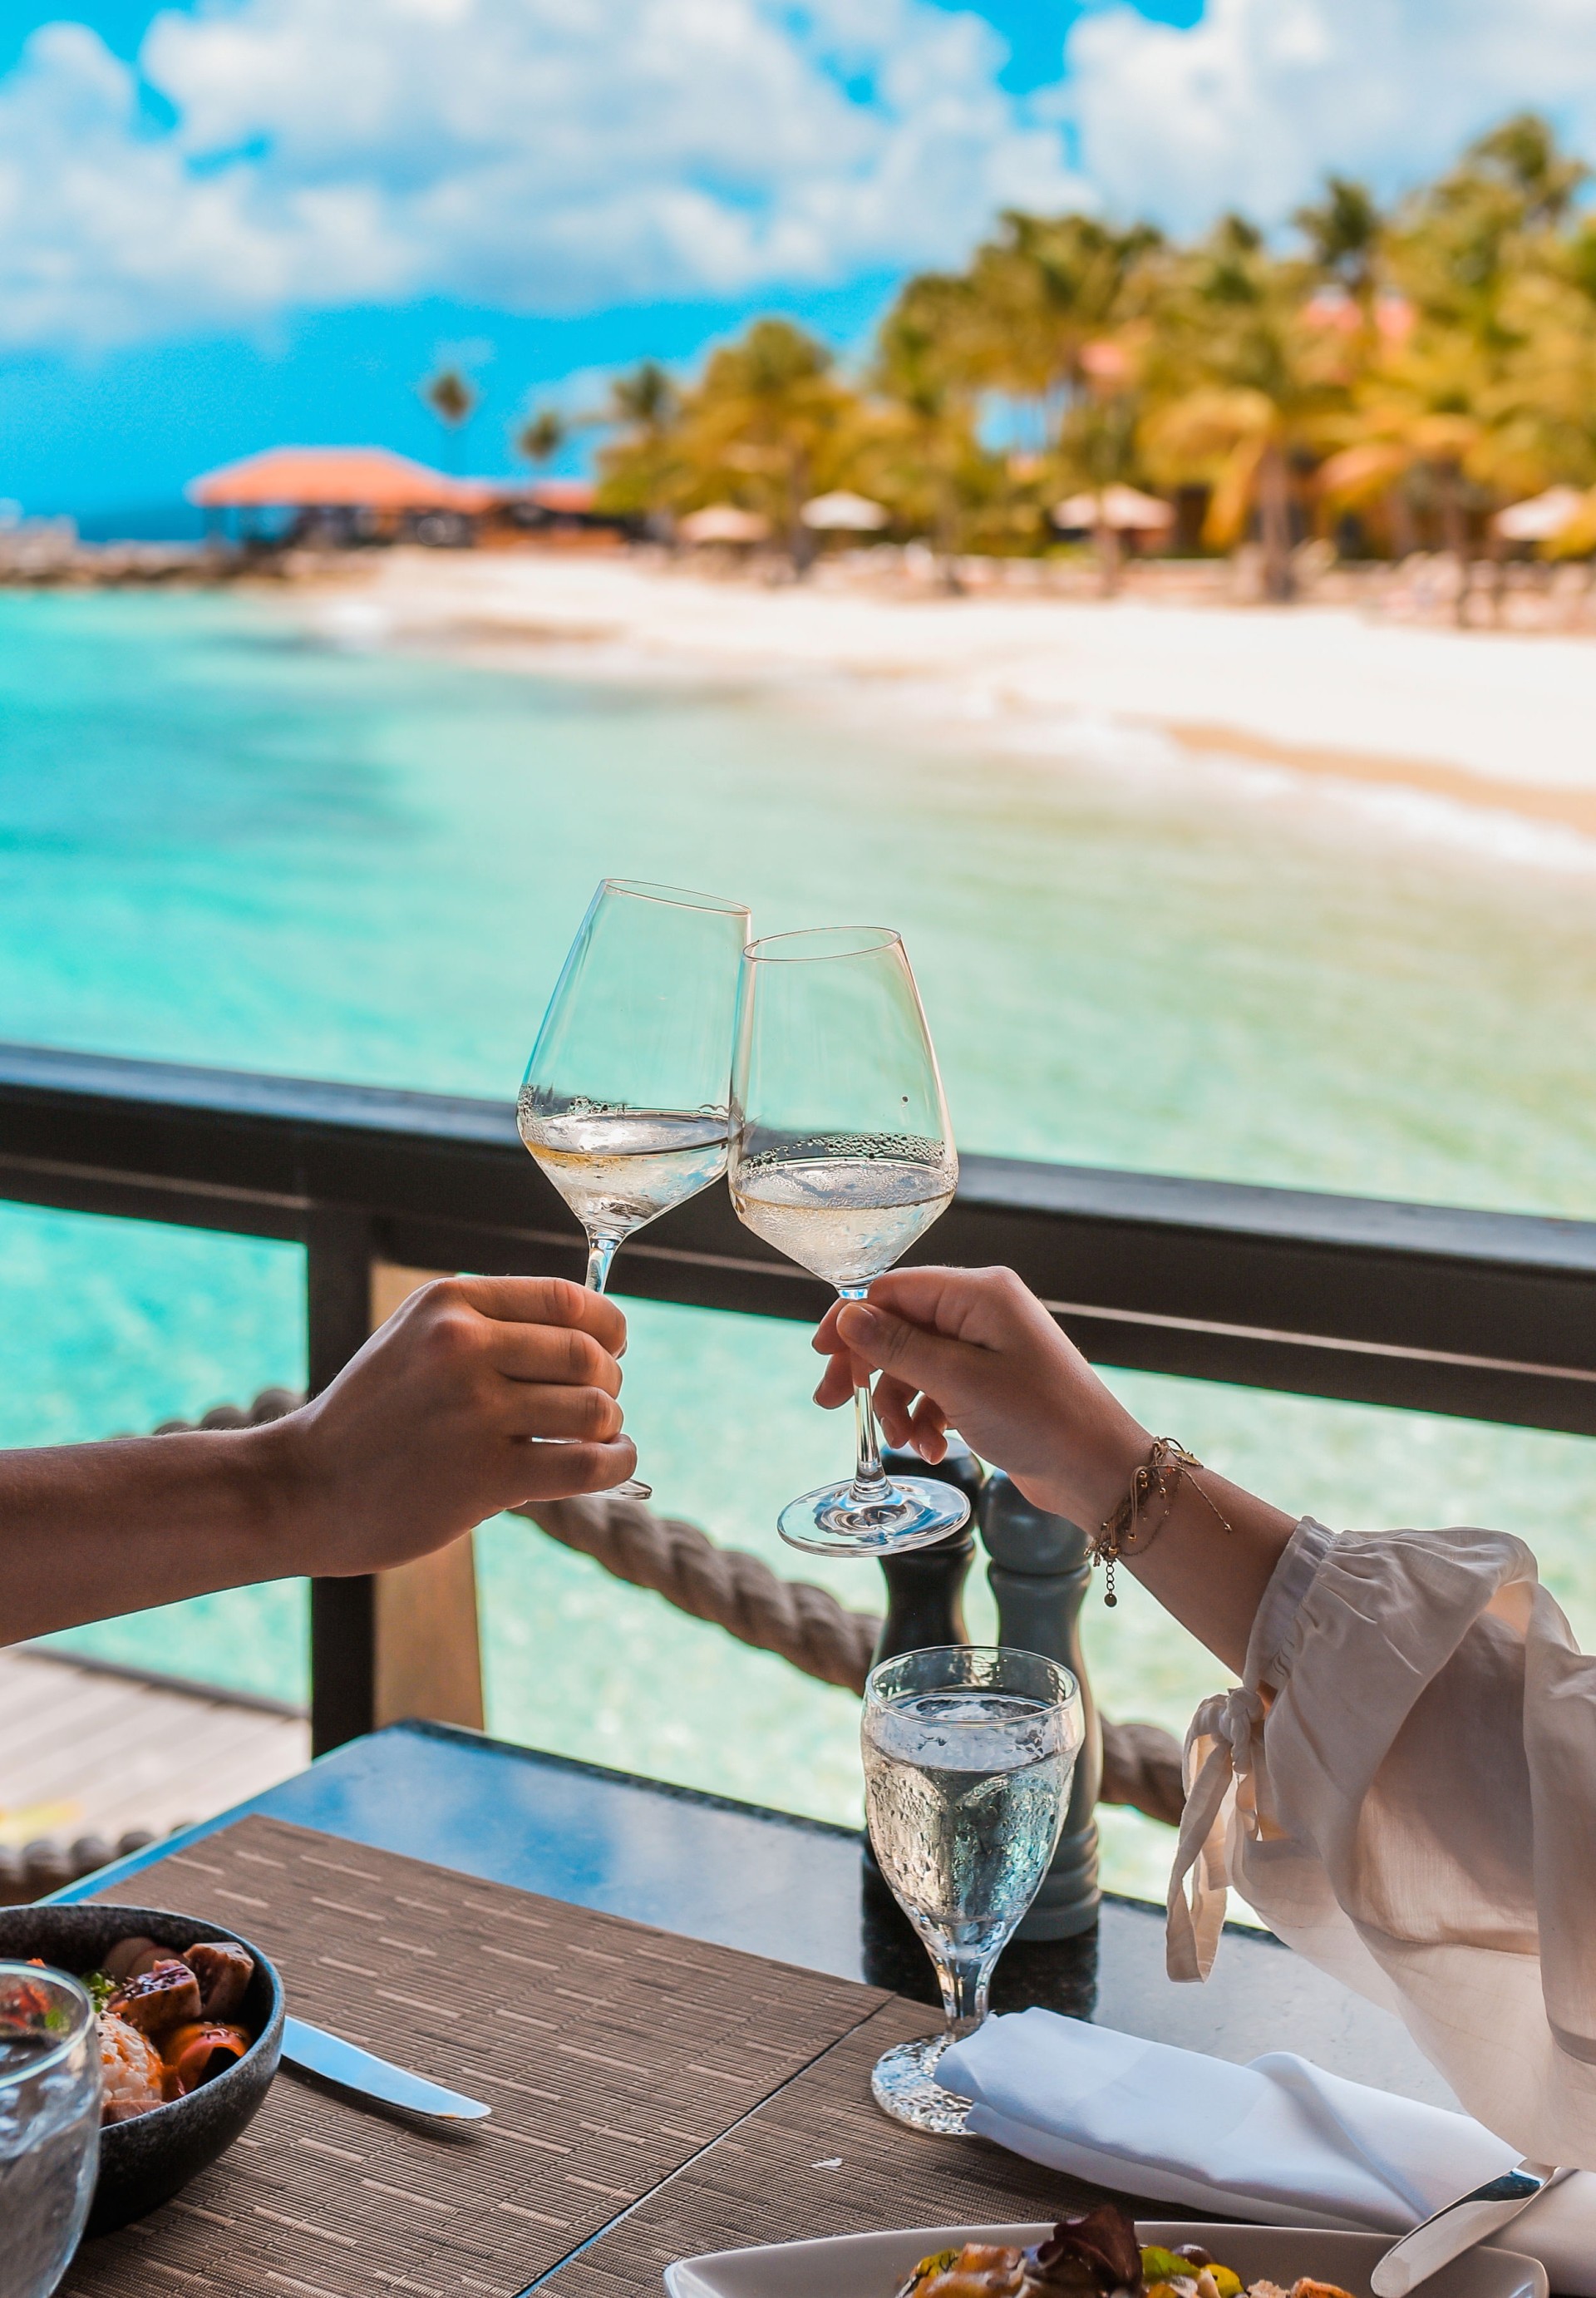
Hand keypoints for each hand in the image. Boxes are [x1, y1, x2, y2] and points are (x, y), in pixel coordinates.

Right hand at [265, 1275, 637, 1575]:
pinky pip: (590, 1462)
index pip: (567, 1298)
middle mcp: (462, 1345)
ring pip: (596, 1408)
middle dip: (608, 1381)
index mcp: (450, 1302)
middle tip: (596, 1405)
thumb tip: (595, 1334)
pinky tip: (608, 1464)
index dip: (608, 1327)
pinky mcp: (486, 1475)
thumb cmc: (372, 1416)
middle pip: (588, 1354)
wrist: (303, 1487)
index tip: (611, 1349)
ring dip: (608, 1426)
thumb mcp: (417, 1338)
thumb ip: (491, 1325)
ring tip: (593, 1438)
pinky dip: (617, 1462)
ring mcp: (474, 1410)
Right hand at [812, 1265, 1148, 1528]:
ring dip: (899, 1403)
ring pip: (914, 1363)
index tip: (821, 1359)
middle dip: (868, 1369)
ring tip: (906, 1442)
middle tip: (833, 1404)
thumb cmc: (1041, 1420)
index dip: (851, 1321)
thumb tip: (846, 1316)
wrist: (1098, 1472)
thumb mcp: (958, 1382)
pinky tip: (932, 1448)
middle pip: (899, 1326)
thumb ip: (897, 1346)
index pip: (893, 1289)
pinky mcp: (991, 1382)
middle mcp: (983, 1311)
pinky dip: (926, 1416)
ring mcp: (988, 1347)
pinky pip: (938, 1388)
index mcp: (979, 1292)